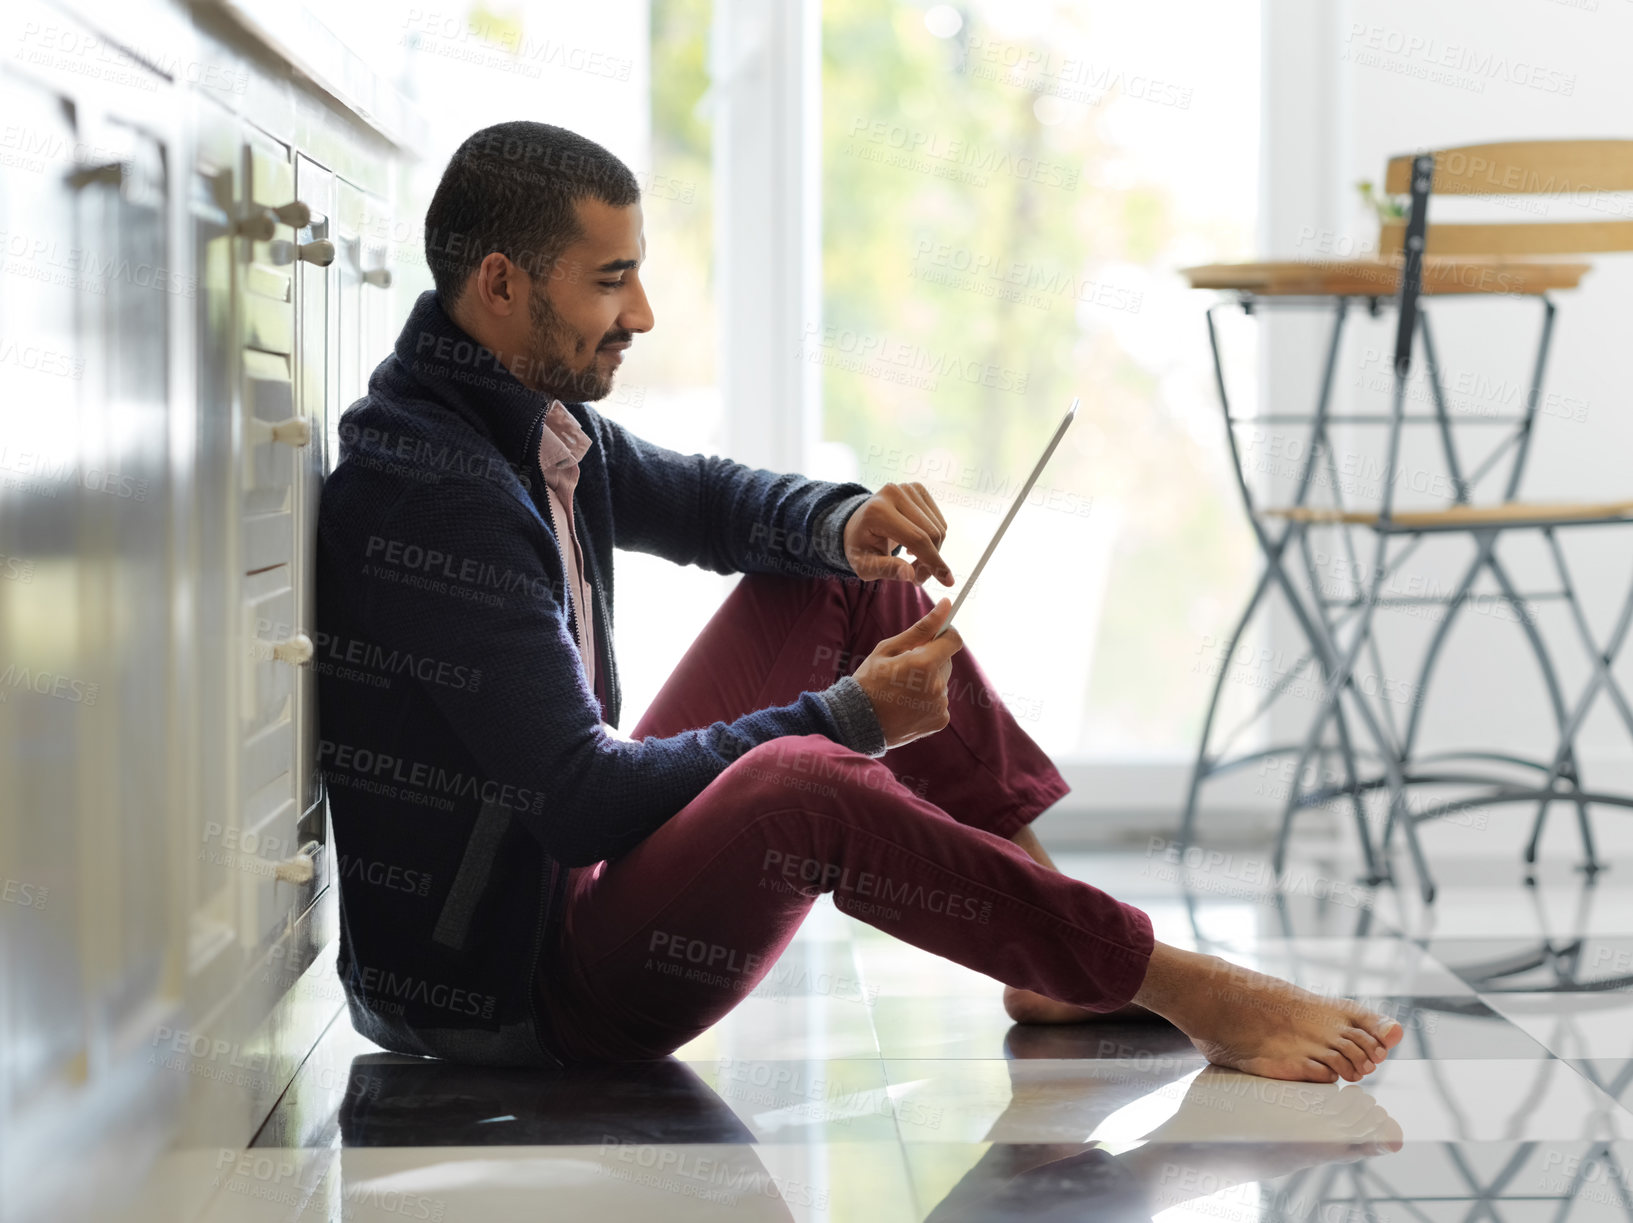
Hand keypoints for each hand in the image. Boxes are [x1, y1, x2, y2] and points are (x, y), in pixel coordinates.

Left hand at [842, 482, 954, 585]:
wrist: (859, 524)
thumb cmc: (861, 547)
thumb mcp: (865, 566)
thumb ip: (886, 570)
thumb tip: (910, 575)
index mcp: (878, 512)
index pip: (916, 538)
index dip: (933, 562)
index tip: (947, 581)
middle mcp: (893, 494)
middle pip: (931, 533)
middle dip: (931, 561)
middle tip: (918, 577)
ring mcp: (908, 488)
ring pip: (939, 528)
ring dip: (933, 552)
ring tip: (914, 561)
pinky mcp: (918, 489)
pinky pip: (940, 521)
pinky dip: (934, 539)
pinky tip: (916, 544)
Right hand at [852, 597, 964, 748]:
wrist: (857, 722)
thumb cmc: (869, 680)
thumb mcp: (888, 649)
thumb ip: (921, 628)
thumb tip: (945, 605)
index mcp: (925, 664)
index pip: (954, 640)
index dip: (945, 636)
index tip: (933, 638)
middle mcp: (937, 685)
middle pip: (946, 662)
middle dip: (931, 660)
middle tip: (905, 669)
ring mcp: (940, 705)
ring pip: (942, 682)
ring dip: (929, 681)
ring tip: (903, 690)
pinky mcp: (940, 720)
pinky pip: (939, 702)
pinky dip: (928, 700)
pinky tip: (907, 705)